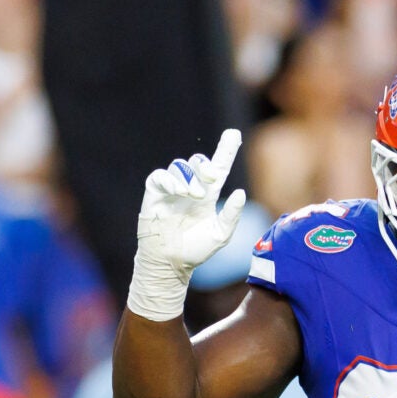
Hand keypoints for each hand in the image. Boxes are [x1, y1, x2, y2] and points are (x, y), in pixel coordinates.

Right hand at [127, 128, 247, 320]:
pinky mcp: (155, 194)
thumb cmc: (196, 250)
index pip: (218, 167)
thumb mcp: (221, 234)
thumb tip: (241, 192)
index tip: (234, 134)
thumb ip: (232, 215)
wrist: (172, 263)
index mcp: (207, 195)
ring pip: (180, 167)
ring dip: (190, 177)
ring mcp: (172, 190)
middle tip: (214, 177)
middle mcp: (190, 188)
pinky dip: (171, 180)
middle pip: (198, 162)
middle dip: (206, 165)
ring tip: (196, 195)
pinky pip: (160, 177)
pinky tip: (181, 192)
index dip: (226, 150)